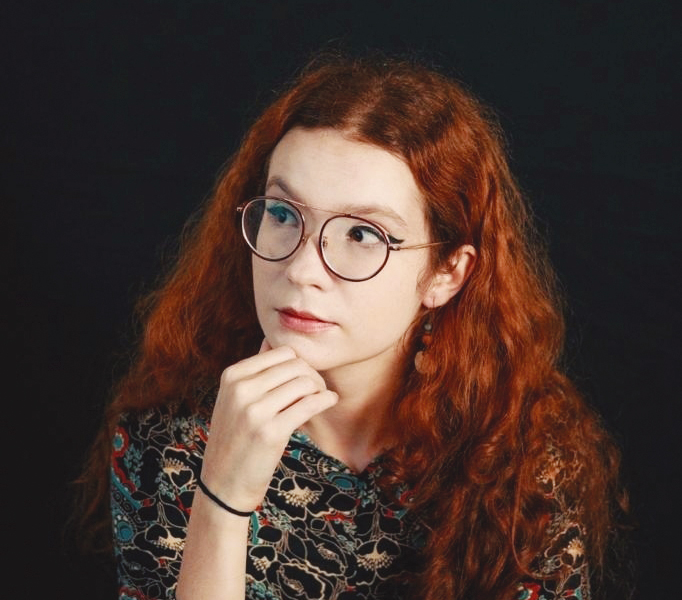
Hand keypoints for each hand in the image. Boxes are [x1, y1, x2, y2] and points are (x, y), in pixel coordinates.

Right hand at [200, 340, 337, 511]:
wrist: (223, 484)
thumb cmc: (235, 438)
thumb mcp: (233, 399)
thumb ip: (254, 371)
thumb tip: (270, 341)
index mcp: (232, 376)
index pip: (282, 352)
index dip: (300, 363)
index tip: (305, 379)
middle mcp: (241, 389)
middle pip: (296, 364)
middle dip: (313, 375)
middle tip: (317, 390)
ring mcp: (254, 411)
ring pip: (305, 382)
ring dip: (320, 388)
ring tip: (321, 399)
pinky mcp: (271, 433)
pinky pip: (310, 404)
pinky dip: (326, 399)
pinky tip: (330, 402)